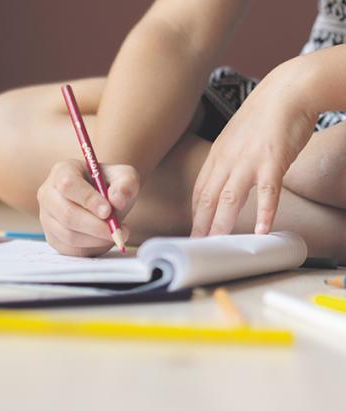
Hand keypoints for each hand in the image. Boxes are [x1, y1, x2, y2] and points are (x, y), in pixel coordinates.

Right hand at [38, 159, 138, 255]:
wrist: (100, 201)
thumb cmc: (108, 185)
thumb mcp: (123, 176)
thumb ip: (126, 183)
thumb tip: (117, 200)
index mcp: (62, 171)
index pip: (68, 185)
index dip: (88, 199)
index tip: (108, 210)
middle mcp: (48, 194)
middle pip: (67, 214)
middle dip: (96, 226)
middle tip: (117, 230)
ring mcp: (46, 217)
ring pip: (68, 235)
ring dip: (96, 239)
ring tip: (114, 233)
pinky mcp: (51, 237)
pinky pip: (69, 248)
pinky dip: (90, 248)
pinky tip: (103, 239)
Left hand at [191, 64, 318, 236]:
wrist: (289, 90)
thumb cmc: (266, 115)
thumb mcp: (236, 137)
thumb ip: (229, 159)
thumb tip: (226, 181)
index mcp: (217, 154)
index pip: (199, 191)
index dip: (195, 215)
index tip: (193, 233)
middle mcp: (227, 159)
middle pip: (208, 199)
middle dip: (201, 226)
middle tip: (198, 247)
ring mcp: (249, 160)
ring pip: (230, 199)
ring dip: (223, 224)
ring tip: (218, 245)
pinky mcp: (273, 160)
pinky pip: (268, 191)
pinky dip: (265, 211)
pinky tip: (263, 230)